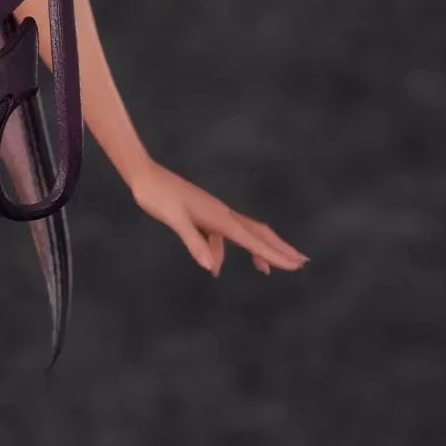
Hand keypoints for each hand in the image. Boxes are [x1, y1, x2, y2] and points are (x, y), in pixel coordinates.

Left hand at [129, 160, 308, 275]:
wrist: (143, 175)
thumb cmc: (157, 195)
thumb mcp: (173, 219)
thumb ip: (193, 241)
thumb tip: (210, 267)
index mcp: (219, 217)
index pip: (253, 240)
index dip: (275, 255)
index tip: (297, 265)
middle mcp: (221, 213)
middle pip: (258, 233)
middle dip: (279, 249)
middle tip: (302, 262)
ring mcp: (213, 212)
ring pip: (243, 234)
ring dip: (257, 250)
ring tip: (267, 270)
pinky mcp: (202, 213)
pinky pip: (222, 235)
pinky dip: (224, 251)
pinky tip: (215, 264)